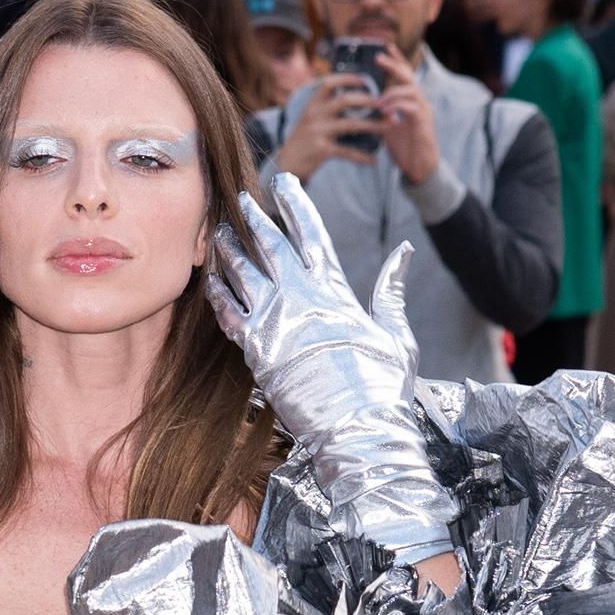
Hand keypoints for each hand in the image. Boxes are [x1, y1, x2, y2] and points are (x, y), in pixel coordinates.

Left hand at [206, 174, 454, 560]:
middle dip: (254, 218)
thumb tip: (404, 252)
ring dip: (228, 250)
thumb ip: (391, 290)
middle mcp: (301, 298)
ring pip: (242, 273)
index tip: (284, 182)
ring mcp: (275, 323)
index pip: (311, 233)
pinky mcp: (255, 351)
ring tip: (217, 233)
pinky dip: (218, 294)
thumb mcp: (396, 333)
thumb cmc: (383, 389)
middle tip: (239, 199)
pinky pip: (228, 313)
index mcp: (336, 289)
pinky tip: (210, 281)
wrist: (357, 432)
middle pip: (270, 245)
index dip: (295, 203)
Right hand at [272, 74, 388, 181]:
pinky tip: (373, 161)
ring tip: (387, 127)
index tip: (365, 79)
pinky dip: (361, 157)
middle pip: (345, 100)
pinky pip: (347, 151)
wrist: (285, 167)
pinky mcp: (321, 150)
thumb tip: (352, 101)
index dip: (348, 78)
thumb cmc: (303, 143)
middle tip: (385, 104)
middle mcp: (314, 115)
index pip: (329, 83)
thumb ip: (326, 110)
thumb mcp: (310, 121)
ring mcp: (318, 132)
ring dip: (372, 125)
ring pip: (351, 125)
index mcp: (312, 105)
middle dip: (368, 100)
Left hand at [369, 44, 440, 186]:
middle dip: (393, 65)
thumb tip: (363, 104)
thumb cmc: (404, 147)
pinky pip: (412, 108)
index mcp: (410, 99)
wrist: (419, 168)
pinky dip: (397, 107)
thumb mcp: (387, 126)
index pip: (404, 74)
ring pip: (410, 90)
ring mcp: (423, 111)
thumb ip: (380, 113)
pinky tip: (386, 112)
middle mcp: (419, 101)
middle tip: (378, 57)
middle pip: (408, 75)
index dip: (396, 60)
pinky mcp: (424, 124)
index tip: (385, 46)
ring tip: (378, 100)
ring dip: (392, 92)